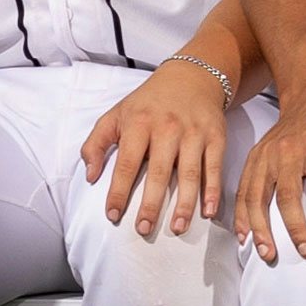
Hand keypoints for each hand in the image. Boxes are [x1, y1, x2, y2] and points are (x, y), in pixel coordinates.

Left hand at [79, 63, 234, 238]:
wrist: (191, 77)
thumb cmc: (148, 103)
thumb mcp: (115, 115)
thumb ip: (95, 144)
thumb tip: (90, 176)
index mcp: (139, 124)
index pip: (126, 163)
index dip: (118, 191)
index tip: (112, 215)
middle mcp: (167, 129)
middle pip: (158, 173)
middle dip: (151, 204)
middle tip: (143, 228)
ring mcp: (194, 133)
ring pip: (188, 174)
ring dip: (184, 204)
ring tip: (177, 228)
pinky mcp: (216, 137)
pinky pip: (214, 167)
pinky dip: (213, 191)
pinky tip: (209, 211)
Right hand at [241, 103, 305, 263]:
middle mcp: (288, 150)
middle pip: (289, 195)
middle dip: (296, 228)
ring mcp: (267, 155)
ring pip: (259, 196)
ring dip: (262, 228)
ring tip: (269, 254)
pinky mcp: (254, 159)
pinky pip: (243, 190)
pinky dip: (241, 215)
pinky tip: (245, 237)